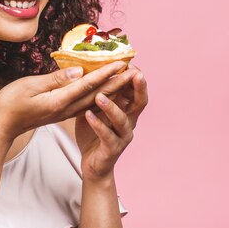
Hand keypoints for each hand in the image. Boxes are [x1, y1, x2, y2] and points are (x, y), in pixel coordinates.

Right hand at [0, 61, 137, 141]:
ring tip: (127, 77)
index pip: (88, 85)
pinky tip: (108, 90)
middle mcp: (66, 108)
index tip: (122, 63)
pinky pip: (86, 103)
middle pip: (97, 94)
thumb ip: (56, 79)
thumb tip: (79, 71)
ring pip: (94, 99)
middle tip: (134, 68)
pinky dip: (99, 95)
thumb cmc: (10, 104)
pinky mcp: (62, 112)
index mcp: (59, 101)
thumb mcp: (30, 86)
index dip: (106, 73)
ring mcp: (65, 112)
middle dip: (117, 81)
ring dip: (112, 88)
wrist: (1, 126)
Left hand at [75, 65, 147, 180]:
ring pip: (122, 120)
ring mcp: (123, 136)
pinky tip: (88, 115)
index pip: (136, 90)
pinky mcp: (112, 149)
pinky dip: (97, 125)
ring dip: (111, 107)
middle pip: (140, 103)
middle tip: (134, 73)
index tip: (130, 62)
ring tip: (99, 96)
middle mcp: (129, 122)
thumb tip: (91, 69)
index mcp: (127, 110)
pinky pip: (107, 136)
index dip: (135, 77)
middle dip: (138, 87)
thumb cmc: (94, 133)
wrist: (93, 165)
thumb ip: (99, 93)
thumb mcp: (96, 109)